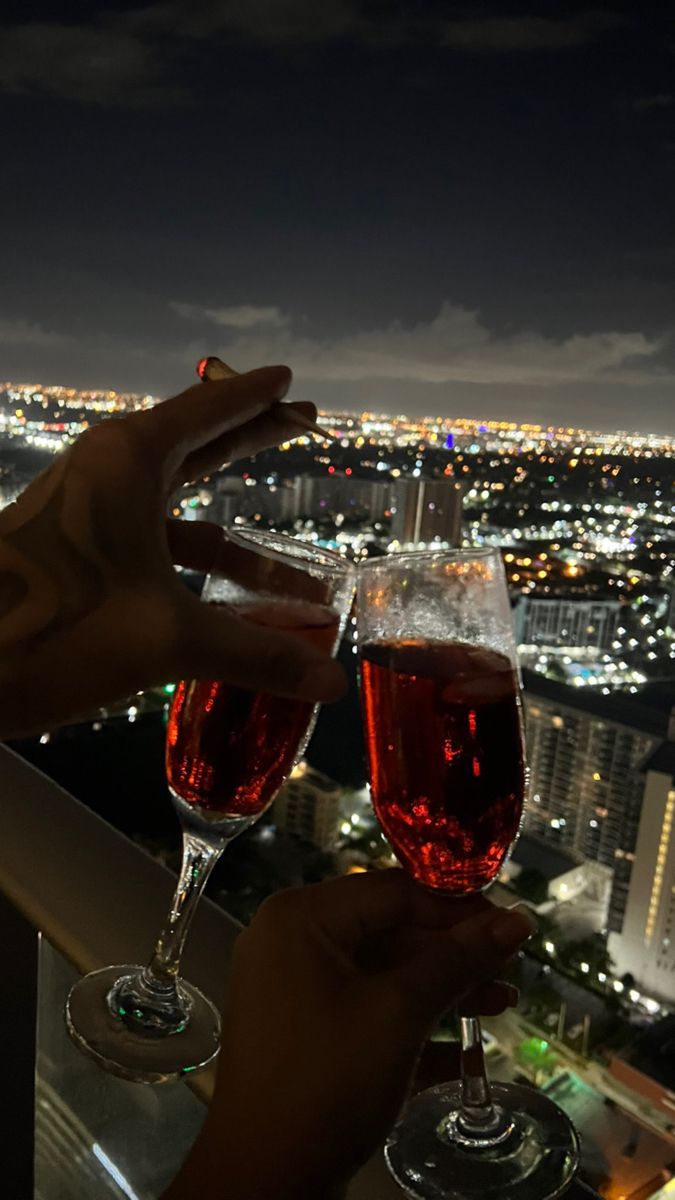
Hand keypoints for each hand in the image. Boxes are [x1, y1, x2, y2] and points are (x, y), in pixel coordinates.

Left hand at [0, 366, 345, 736]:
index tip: (290, 381)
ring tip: (284, 541)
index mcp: (132, 460)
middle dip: (251, 437)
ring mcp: (89, 512)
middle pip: (197, 443)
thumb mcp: (167, 640)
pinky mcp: (76, 553)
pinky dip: (193, 559)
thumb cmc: (58, 626)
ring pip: (176, 503)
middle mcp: (109, 473)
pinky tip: (224, 596)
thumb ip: (255, 655)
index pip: (210, 410)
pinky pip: (153, 541)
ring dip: (231, 527)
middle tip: (301, 423)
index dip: (255, 397)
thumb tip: (333, 684)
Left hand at [165, 870, 533, 1199]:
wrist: (264, 1182)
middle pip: (389, 930)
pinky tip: (467, 1048)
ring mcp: (295, 991)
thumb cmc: (327, 1081)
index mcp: (301, 919)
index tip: (512, 923)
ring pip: (382, 974)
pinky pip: (367, 1012)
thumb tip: (517, 921)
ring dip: (442, 989)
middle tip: (512, 965)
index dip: (457, 906)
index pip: (393, 891)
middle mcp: (292, 943)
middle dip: (453, 952)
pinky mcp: (306, 1036)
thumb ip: (458, 960)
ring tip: (503, 1002)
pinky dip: (412, 1024)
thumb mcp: (399, 1013)